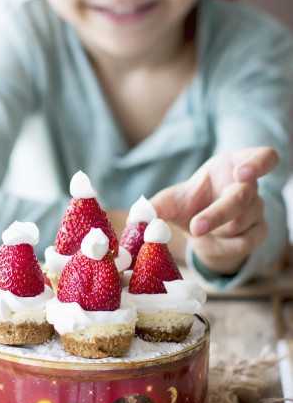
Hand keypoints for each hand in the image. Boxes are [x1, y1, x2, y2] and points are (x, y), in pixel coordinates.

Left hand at [150, 147, 278, 274]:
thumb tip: (137, 218)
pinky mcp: (259, 232)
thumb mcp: (169, 202)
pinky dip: (225, 246)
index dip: (258, 164)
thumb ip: (154, 207)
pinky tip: (214, 240)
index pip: (264, 157)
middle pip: (245, 197)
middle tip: (196, 226)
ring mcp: (258, 209)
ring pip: (242, 223)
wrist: (199, 231)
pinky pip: (246, 242)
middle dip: (219, 214)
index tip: (241, 173)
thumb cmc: (189, 204)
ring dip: (216, 231)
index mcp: (233, 165)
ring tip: (201, 227)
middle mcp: (251, 186)